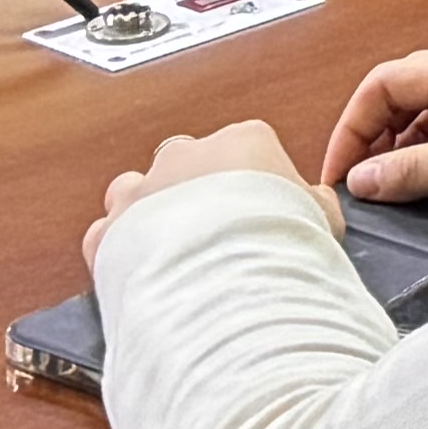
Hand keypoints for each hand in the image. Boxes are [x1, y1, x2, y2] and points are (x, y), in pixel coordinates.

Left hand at [85, 117, 326, 266]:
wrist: (226, 287)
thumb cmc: (279, 247)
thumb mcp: (322, 221)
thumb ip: (315, 203)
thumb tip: (317, 201)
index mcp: (243, 141)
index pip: (247, 148)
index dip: (253, 185)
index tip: (260, 216)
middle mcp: (186, 156)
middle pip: (186, 162)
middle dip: (194, 192)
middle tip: (213, 235)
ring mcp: (142, 191)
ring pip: (135, 190)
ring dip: (146, 213)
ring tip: (169, 252)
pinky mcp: (108, 232)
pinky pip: (105, 234)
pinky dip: (116, 250)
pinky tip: (139, 273)